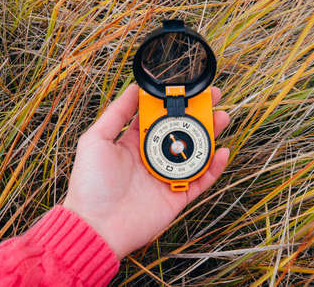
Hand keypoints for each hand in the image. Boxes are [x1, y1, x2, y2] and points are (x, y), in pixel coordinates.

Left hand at [63, 84, 229, 258]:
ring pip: (195, 152)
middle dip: (198, 114)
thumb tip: (134, 88)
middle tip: (213, 98)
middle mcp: (153, 157)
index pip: (159, 116)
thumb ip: (116, 113)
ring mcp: (166, 176)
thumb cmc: (91, 184)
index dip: (173, 102)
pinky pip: (201, 179)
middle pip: (181, 131)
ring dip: (210, 135)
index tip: (187, 88)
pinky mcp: (177, 196)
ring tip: (222, 118)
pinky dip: (214, 167)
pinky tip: (221, 152)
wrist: (97, 226)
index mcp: (134, 142)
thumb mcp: (96, 139)